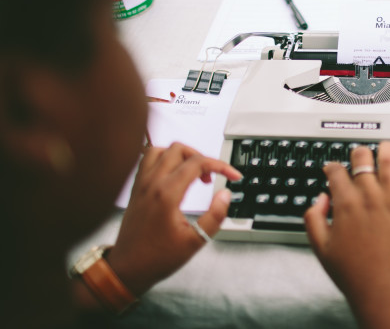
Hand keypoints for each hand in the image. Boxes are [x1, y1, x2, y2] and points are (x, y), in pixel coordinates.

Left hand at [106, 143, 241, 295]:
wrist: (127, 268)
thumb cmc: (156, 258)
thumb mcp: (195, 241)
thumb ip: (215, 216)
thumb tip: (225, 195)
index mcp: (167, 193)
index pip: (198, 162)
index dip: (221, 165)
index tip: (233, 175)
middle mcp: (152, 183)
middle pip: (179, 149)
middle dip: (201, 157)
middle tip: (211, 176)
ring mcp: (141, 184)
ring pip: (161, 150)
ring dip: (181, 156)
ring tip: (192, 173)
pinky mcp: (136, 189)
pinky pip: (148, 160)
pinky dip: (164, 160)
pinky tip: (174, 176)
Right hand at [304, 141, 389, 328]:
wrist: (381, 289)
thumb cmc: (353, 272)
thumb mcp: (320, 246)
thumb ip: (313, 218)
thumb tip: (321, 198)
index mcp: (345, 204)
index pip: (336, 171)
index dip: (332, 166)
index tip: (332, 169)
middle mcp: (368, 197)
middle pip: (362, 157)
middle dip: (358, 154)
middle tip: (359, 158)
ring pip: (389, 159)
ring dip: (386, 148)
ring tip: (385, 148)